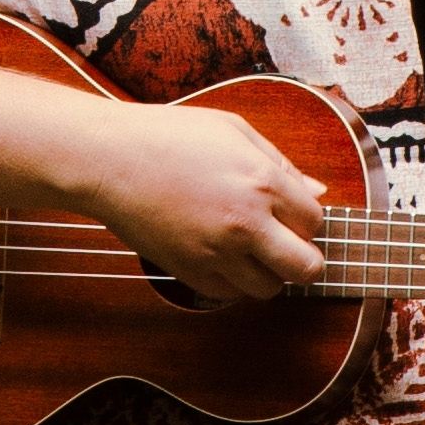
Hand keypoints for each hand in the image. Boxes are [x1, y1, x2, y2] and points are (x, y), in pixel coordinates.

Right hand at [82, 102, 331, 305]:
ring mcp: (217, 252)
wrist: (109, 159)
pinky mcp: (190, 271)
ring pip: (269, 288)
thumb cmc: (168, 135)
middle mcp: (246, 223)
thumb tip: (316, 191)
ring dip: (269, 272)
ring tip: (253, 250)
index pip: (315, 221)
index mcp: (262, 181)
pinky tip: (224, 256)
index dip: (308, 219)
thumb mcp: (234, 131)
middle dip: (306, 260)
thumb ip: (281, 163)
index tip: (293, 214)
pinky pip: (231, 294)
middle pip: (305, 267)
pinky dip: (235, 281)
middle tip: (292, 247)